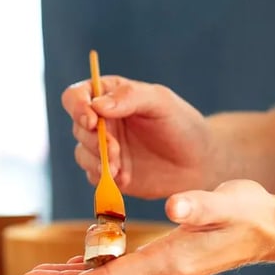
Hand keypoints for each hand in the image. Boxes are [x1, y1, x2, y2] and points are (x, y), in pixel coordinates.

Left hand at [19, 180, 274, 274]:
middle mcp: (159, 274)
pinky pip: (115, 271)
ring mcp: (158, 271)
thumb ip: (200, 206)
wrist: (263, 227)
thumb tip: (176, 207)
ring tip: (36, 274)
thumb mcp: (226, 202)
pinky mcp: (158, 262)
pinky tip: (72, 265)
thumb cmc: (245, 213)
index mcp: (169, 264)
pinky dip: (89, 269)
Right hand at [62, 76, 210, 198]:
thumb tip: (96, 106)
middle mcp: (101, 121)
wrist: (199, 162)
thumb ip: (129, 97)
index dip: (77, 107)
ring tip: (121, 169)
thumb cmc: (181, 124)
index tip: (92, 121)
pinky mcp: (107, 172)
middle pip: (78, 128)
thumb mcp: (161, 102)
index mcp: (108, 96)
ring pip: (82, 153)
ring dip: (98, 161)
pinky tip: (126, 178)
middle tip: (116, 150)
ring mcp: (102, 148)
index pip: (75, 96)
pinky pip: (92, 175)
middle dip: (95, 140)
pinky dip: (105, 178)